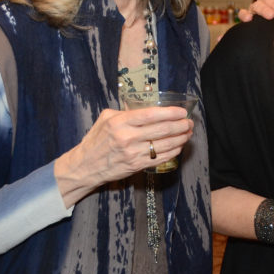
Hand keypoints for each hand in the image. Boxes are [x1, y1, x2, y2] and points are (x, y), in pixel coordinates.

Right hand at [54, 106, 192, 205]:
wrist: (84, 166)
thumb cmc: (96, 140)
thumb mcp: (105, 119)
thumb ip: (125, 112)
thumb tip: (145, 107)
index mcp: (120, 122)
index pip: (151, 114)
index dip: (170, 112)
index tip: (182, 111)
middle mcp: (127, 137)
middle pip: (162, 129)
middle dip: (181, 125)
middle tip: (189, 122)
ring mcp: (133, 153)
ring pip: (165, 144)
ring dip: (181, 138)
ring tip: (188, 133)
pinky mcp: (137, 166)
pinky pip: (161, 158)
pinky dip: (174, 151)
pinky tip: (179, 146)